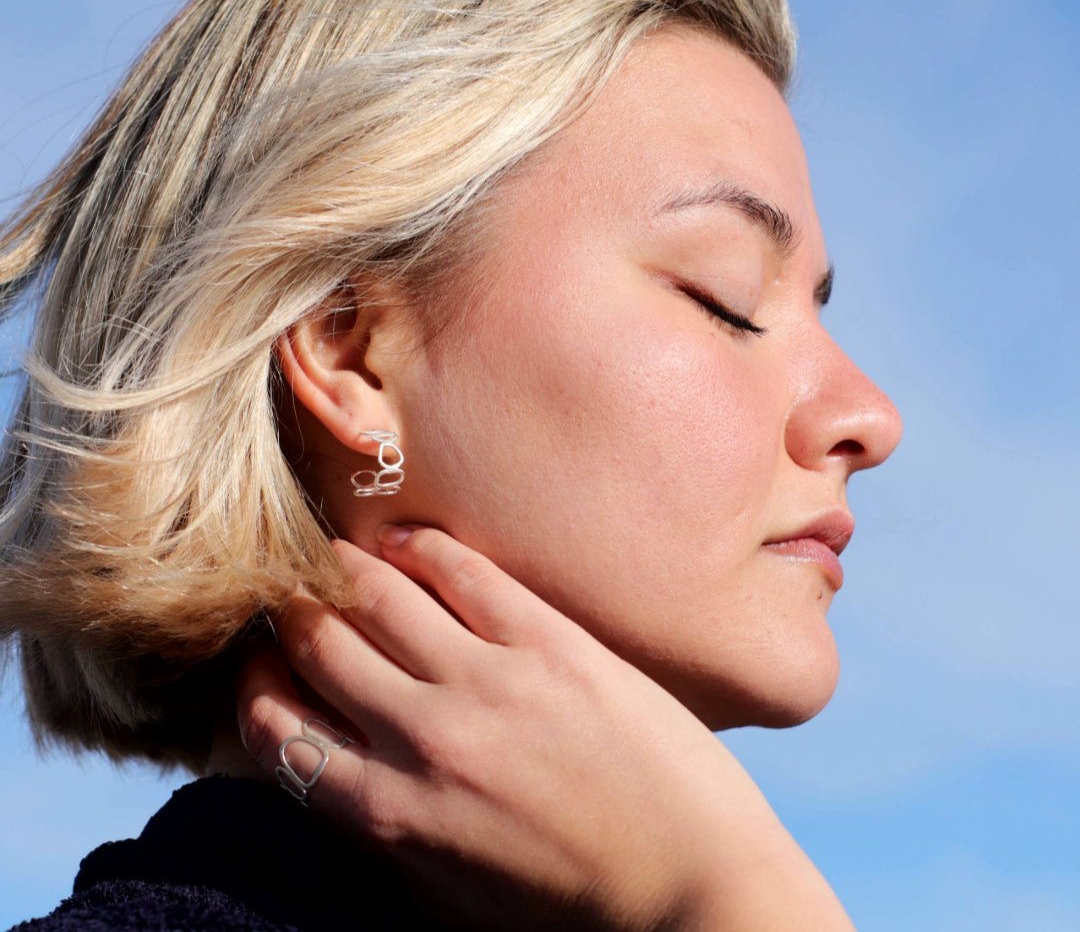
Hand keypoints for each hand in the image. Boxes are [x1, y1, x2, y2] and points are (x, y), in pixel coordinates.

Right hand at [236, 525, 854, 930]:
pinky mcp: (550, 642)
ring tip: (337, 559)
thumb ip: (378, 828)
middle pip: (318, 642)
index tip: (262, 658)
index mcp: (392, 814)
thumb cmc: (570, 904)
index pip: (278, 726)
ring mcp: (489, 682)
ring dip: (341, 567)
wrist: (696, 887)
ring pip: (375, 592)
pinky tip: (406, 541)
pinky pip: (461, 569)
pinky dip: (419, 546)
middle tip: (290, 592)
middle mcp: (425, 739)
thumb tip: (322, 759)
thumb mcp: (447, 898)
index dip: (256, 680)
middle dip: (289, 610)